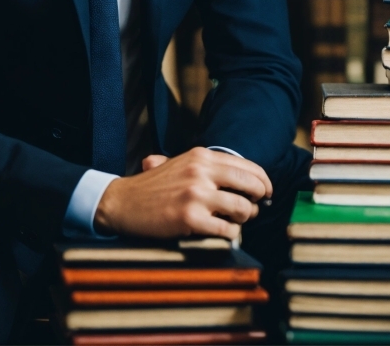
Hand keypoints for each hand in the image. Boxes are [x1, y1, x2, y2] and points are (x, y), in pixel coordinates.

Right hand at [94, 146, 271, 238]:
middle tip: (254, 208)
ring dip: (244, 218)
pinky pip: (228, 230)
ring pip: (243, 209)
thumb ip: (209, 167)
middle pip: (251, 184)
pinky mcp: (191, 218)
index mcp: (201, 156)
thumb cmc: (153, 186)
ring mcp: (196, 195)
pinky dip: (231, 234)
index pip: (247, 165)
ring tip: (235, 221)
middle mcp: (201, 171)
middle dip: (259, 199)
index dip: (263, 180)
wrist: (123, 202)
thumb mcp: (180, 164)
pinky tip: (221, 232)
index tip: (266, 192)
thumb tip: (246, 178)